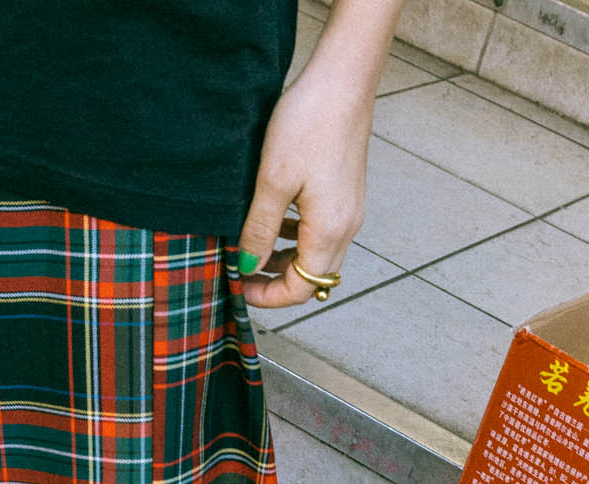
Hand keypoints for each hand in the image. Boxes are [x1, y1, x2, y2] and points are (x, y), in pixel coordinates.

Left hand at [237, 57, 376, 309]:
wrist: (342, 81)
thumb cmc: (308, 124)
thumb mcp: (272, 180)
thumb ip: (260, 229)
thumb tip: (247, 264)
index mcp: (329, 230)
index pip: (302, 288)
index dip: (269, 296)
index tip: (239, 286)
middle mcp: (346, 227)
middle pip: (313, 277)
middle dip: (277, 282)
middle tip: (242, 271)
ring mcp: (350, 211)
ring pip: (318, 256)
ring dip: (287, 261)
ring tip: (254, 247)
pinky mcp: (347, 194)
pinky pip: (323, 232)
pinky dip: (298, 239)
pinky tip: (275, 221)